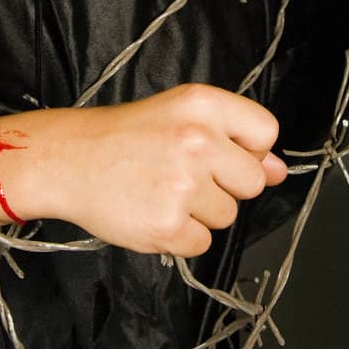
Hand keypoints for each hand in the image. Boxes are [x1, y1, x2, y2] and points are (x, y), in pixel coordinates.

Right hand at [24, 83, 287, 257]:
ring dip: (201, 213)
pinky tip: (154, 211)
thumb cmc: (125, 136)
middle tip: (184, 174)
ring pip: (227, 216)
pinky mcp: (168, 224)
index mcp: (203, 105)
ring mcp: (184, 185)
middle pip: (252, 181)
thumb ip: (234, 139)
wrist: (70, 159)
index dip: (248, 149)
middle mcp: (198, 141)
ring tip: (163, 191)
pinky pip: (202, 243)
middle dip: (226, 185)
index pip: (265, 133)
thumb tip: (278, 170)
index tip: (220, 152)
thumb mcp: (180, 115)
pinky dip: (181, 236)